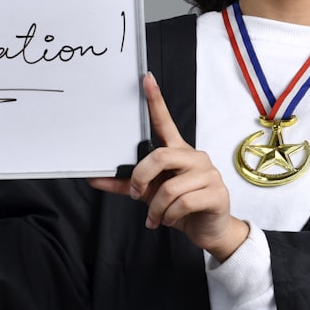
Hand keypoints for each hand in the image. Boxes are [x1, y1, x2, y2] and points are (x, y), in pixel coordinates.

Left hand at [89, 74, 247, 261]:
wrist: (208, 229)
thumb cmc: (180, 206)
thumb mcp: (150, 193)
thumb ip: (127, 184)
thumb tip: (94, 179)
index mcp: (178, 152)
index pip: (166, 122)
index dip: (156, 101)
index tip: (147, 80)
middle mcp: (194, 157)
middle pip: (160, 155)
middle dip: (141, 177)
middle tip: (137, 194)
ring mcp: (208, 174)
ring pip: (170, 187)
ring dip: (156, 208)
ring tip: (156, 216)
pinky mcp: (216, 193)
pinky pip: (184, 202)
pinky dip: (170, 216)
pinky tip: (170, 219)